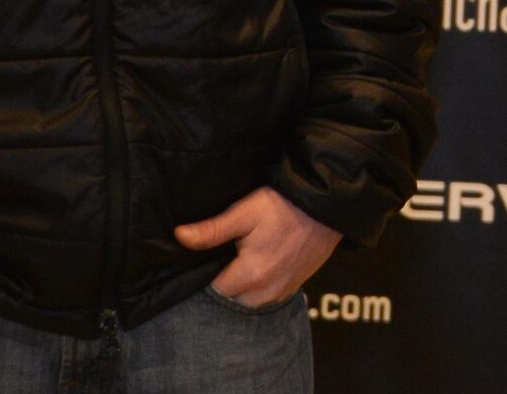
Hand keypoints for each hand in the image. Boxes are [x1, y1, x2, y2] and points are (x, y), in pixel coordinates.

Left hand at [174, 188, 339, 307]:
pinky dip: (258, 285)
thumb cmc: (285, 206)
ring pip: (248, 300)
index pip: (213, 290)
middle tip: (220, 256)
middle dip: (222, 282)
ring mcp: (282, 292)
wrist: (326, 207)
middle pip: (230, 299)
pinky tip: (258, 262)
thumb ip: (212, 230)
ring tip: (238, 258)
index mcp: (250, 276)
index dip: (204, 274)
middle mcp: (266, 292)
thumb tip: (180, 237)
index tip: (202, 258)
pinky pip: (266, 296)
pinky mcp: (293, 287)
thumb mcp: (245, 211)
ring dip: (241, 285)